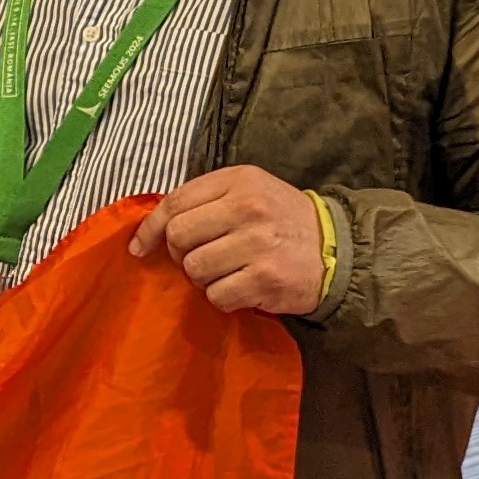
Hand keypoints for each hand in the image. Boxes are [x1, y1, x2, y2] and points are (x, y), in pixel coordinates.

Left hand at [130, 165, 332, 316]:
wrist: (338, 249)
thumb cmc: (283, 221)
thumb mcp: (249, 192)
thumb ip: (205, 201)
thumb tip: (152, 229)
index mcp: (239, 180)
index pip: (175, 202)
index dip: (150, 228)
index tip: (140, 247)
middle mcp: (248, 207)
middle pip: (179, 236)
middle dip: (181, 254)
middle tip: (202, 259)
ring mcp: (258, 244)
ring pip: (195, 269)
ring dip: (205, 279)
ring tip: (229, 272)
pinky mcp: (266, 279)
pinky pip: (217, 295)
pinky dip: (224, 297)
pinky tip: (244, 288)